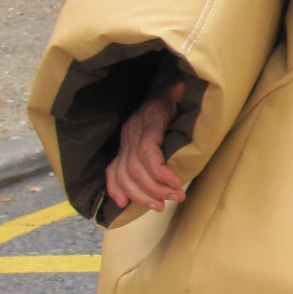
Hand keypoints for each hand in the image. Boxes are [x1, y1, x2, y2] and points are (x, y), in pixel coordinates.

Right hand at [105, 81, 185, 212]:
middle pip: (135, 168)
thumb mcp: (180, 94)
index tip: (177, 184)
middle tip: (176, 197)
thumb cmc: (174, 96)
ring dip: (140, 195)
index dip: (160, 172)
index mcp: (148, 119)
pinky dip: (115, 189)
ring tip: (160, 206)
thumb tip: (180, 88)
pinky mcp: (121, 150)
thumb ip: (179, 96)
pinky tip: (123, 204)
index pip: (147, 151)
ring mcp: (124, 142)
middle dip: (156, 188)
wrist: (159, 90)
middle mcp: (131, 132)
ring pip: (123, 174)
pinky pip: (111, 172)